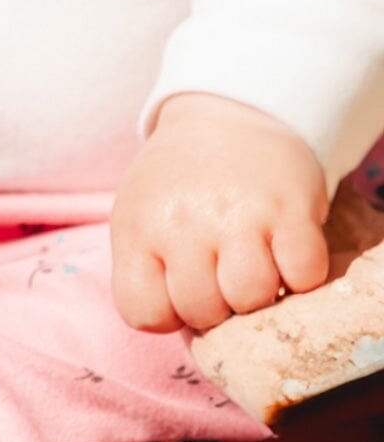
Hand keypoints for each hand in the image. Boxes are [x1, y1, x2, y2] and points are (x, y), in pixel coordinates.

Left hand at [110, 92, 330, 333]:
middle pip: (202, 312)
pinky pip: (302, 276)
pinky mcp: (289, 208)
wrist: (228, 113)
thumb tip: (181, 328)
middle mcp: (182, 220)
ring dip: (259, 293)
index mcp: (137, 225)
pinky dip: (301, 274)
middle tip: (221, 271)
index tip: (179, 285)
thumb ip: (146, 271)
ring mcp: (237, 214)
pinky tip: (285, 250)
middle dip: (216, 305)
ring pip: (251, 298)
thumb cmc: (181, 182)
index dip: (166, 312)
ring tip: (254, 262)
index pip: (141, 312)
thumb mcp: (140, 215)